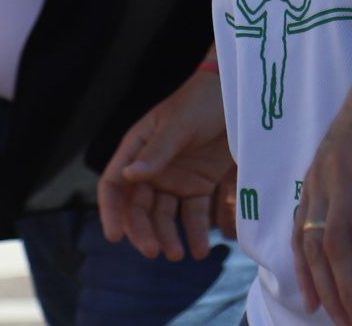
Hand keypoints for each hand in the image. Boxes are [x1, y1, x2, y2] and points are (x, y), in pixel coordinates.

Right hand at [98, 67, 234, 262]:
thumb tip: (129, 176)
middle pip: (139, 208)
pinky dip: (195, 232)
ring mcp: (176, 178)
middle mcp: (152, 168)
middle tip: (154, 252)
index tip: (114, 236)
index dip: (111, 211)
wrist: (240, 94)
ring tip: (180, 255)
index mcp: (137, 149)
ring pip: (164, 216)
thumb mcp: (179, 124)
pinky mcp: (200, 184)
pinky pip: (193, 213)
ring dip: (168, 236)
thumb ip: (157, 152)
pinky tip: (200, 249)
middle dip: (143, 231)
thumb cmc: (203, 101)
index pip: (114, 185)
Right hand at [295, 44, 351, 325]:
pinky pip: (300, 226)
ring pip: (313, 237)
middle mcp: (342, 165)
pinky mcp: (311, 175)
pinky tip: (311, 298)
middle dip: (346, 287)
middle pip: (335, 237)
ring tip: (341, 319)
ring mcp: (321, 170)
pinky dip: (303, 265)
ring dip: (325, 284)